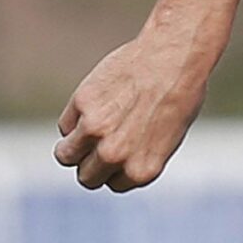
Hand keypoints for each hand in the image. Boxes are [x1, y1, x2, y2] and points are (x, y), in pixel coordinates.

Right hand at [54, 33, 208, 191]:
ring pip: (65, 155)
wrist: (174, 58)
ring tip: (86, 131)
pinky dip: (74, 119)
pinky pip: (65, 124)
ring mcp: (95, 130)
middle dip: (91, 163)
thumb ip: (138, 157)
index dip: (115, 168)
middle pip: (86, 176)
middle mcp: (115, 156)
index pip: (112, 184)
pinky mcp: (82, 104)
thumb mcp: (166, 141)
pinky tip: (95, 104)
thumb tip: (110, 165)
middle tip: (100, 142)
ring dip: (73, 147)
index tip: (121, 151)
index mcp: (140, 171)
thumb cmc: (178, 97)